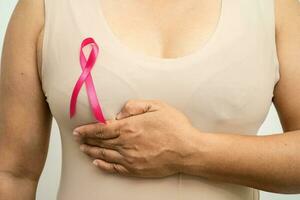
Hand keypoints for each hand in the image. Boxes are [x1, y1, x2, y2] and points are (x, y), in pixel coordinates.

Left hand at [73, 99, 198, 177]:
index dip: (87, 130)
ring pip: (104, 156)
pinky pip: (115, 168)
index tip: (78, 131)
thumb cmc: (174, 127)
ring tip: (84, 150)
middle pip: (100, 143)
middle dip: (86, 141)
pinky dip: (103, 166)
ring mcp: (130, 158)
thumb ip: (135, 106)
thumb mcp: (157, 106)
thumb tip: (119, 113)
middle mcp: (126, 144)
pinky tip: (97, 164)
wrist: (188, 150)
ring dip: (92, 152)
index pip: (101, 129)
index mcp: (129, 127)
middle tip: (78, 140)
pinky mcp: (136, 169)